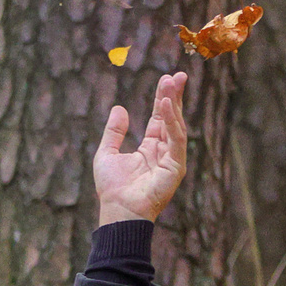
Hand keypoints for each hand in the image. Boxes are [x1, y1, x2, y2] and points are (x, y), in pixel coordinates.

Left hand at [94, 71, 188, 224]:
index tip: (166, 79)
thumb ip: (113, 131)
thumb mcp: (106, 153)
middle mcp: (164, 151)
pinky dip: (173, 122)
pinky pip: (176, 140)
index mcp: (150, 148)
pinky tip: (166, 105)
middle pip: (171, 118)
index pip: (159, 118)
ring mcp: (172, 159)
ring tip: (171, 83)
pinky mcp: (176, 167)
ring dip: (174, 103)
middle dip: (174, 96)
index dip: (163, 99)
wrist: (117, 210)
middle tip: (178, 75)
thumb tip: (119, 108)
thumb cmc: (112, 188)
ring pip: (176, 125)